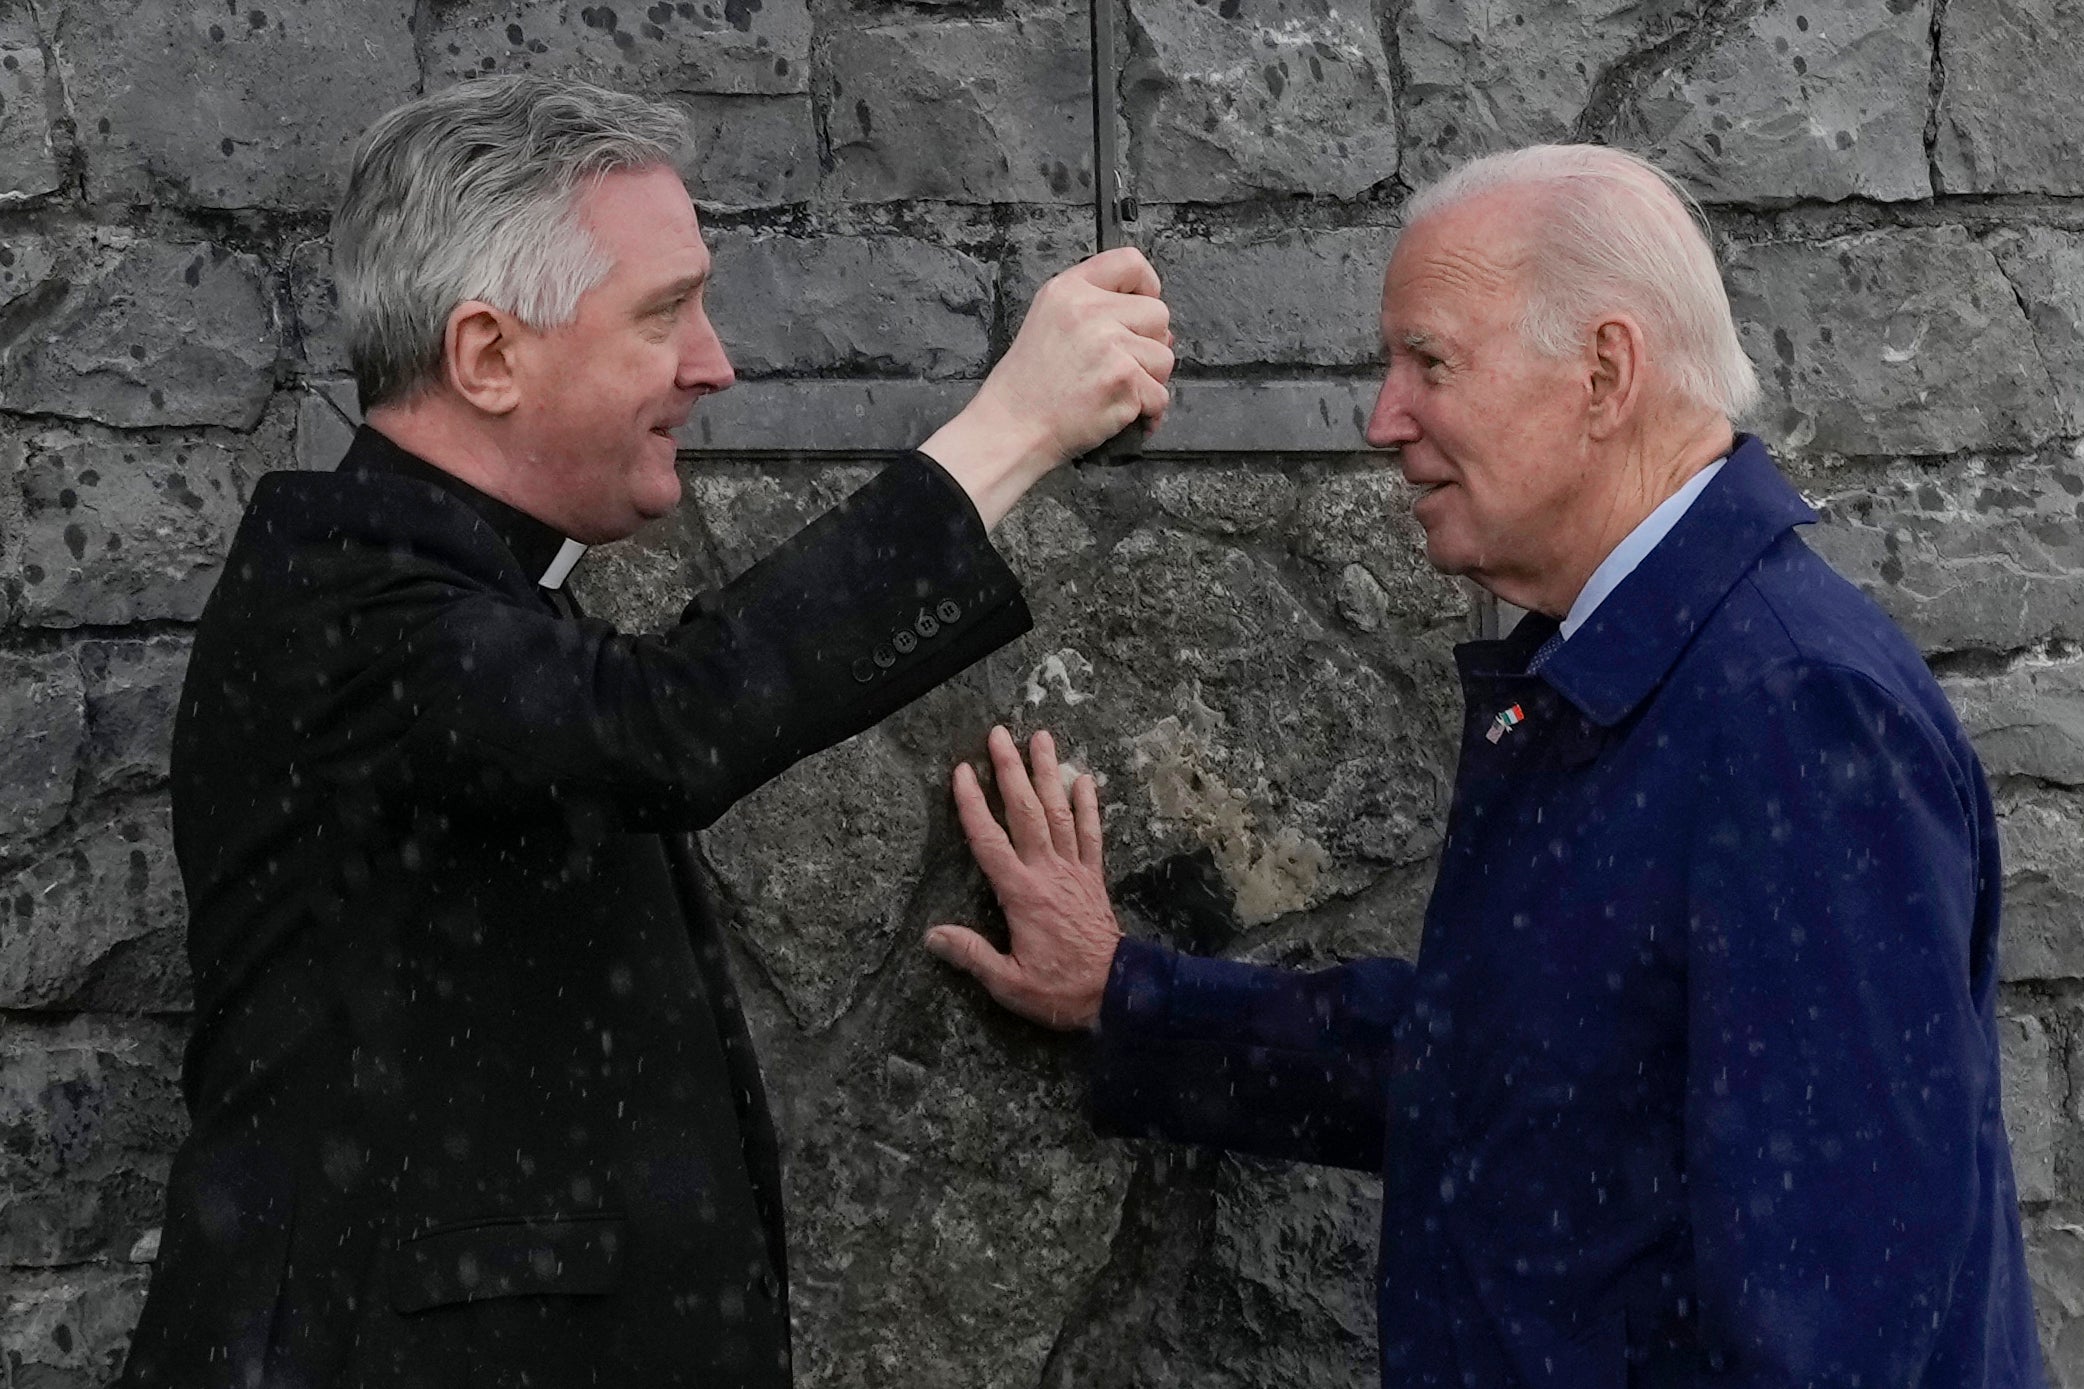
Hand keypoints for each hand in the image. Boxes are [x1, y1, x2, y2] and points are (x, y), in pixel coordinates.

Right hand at [920, 248, 1172, 527]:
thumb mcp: (1047, 321)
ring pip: (1164, 357)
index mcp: (1070, 290)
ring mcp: (1110, 345)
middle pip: (1158, 313)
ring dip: (1149, 380)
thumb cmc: (1028, 385)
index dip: (1147, 286)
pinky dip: (1147, 412)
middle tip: (1120, 366)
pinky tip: (1121, 413)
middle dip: (1149, 343)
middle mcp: (1090, 311)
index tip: (1141, 307)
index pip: (1130, 262)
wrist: (1011, 429)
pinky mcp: (1124, 380)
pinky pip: (1160, 395)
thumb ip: (1095, 309)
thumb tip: (1157, 325)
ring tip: (1113, 391)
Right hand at [924, 726, 1123, 1030]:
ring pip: (1059, 812)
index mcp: (1020, 893)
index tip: (962, 770)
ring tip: (1041, 738)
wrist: (1118, 991)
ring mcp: (1074, 870)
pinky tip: (1084, 778)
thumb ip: (971, 954)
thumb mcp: (1008, 983)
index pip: (989, 840)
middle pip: (1025, 811)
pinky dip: (1089, 805)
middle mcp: (1047, 872)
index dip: (973, 804)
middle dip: (1011, 770)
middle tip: (999, 734)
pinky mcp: (1093, 877)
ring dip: (1048, 773)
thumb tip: (932, 935)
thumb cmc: (1059, 989)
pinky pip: (1091, 834)